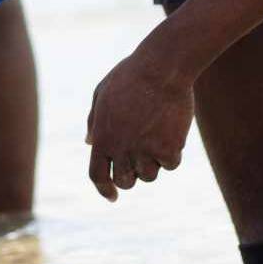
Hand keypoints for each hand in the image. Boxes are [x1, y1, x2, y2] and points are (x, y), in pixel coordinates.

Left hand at [84, 44, 195, 201]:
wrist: (162, 67)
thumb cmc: (131, 75)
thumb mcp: (102, 93)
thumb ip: (94, 121)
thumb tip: (89, 144)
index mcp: (102, 137)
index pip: (97, 175)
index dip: (104, 190)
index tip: (112, 197)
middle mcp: (121, 148)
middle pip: (124, 182)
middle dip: (131, 176)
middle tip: (140, 161)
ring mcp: (145, 150)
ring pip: (149, 176)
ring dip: (153, 163)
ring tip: (156, 136)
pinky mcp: (169, 148)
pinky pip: (171, 165)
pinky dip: (173, 153)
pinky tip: (172, 132)